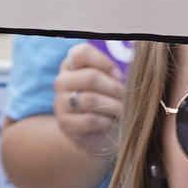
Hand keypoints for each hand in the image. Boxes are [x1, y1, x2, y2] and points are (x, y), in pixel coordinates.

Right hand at [52, 42, 126, 159]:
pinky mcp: (65, 123)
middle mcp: (62, 81)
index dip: (104, 62)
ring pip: (90, 100)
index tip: (118, 75)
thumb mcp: (109, 84)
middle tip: (127, 96)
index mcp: (72, 64)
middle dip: (114, 88)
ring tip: (123, 111)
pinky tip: (111, 123)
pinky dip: (106, 122)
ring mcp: (60, 102)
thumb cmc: (107, 102)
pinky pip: (89, 120)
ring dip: (113, 106)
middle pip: (90, 77)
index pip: (83, 53)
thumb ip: (113, 75)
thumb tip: (122, 78)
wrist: (96, 134)